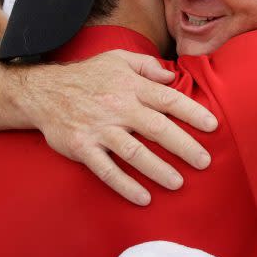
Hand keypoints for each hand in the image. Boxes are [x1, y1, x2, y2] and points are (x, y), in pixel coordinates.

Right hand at [28, 49, 217, 205]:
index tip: (213, 126)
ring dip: (158, 169)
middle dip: (184, 146)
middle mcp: (118, 107)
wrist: (43, 91)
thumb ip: (147, 66)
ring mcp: (99, 129)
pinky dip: (125, 185)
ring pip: (134, 152)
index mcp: (130, 86)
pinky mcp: (82, 147)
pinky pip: (106, 170)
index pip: (168, 99)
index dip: (192, 112)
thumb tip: (172, 76)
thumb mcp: (117, 59)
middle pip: (157, 128)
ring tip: (179, 183)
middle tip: (205, 161)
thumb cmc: (87, 76)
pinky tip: (143, 198)